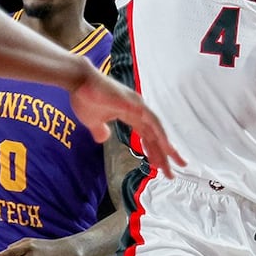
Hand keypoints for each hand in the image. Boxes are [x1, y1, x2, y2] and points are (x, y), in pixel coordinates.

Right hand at [70, 69, 184, 178]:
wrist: (78, 81)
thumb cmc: (84, 98)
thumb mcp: (92, 121)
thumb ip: (100, 130)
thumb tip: (103, 138)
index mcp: (128, 113)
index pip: (145, 135)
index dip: (153, 151)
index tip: (159, 168)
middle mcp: (137, 110)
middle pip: (155, 135)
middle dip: (164, 154)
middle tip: (172, 173)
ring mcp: (138, 105)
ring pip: (157, 130)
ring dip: (167, 147)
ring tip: (177, 163)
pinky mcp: (135, 103)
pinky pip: (153, 121)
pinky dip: (161, 134)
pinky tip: (167, 146)